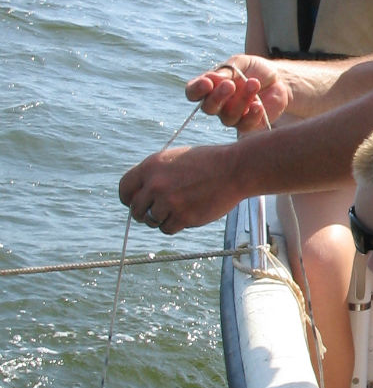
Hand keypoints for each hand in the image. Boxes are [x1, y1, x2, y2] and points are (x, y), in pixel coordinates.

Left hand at [118, 143, 241, 232]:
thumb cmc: (208, 162)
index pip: (124, 189)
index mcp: (151, 166)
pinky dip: (174, 225)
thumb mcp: (176, 159)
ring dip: (162, 219)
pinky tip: (187, 214)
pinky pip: (167, 229)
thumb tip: (140, 194)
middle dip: (145, 212)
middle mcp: (156, 184)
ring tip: (179, 209)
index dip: (128, 199)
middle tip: (158, 211)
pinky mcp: (183, 216)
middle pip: (136, 209)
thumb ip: (155, 174)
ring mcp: (169, 202)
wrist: (234, 169)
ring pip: (152, 221)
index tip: (136, 203)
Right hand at [186, 55, 290, 132]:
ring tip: (254, 83)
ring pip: (228, 116)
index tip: (206, 82)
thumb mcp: (241, 64)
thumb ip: (226, 71)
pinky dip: (252, 115)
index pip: (193, 92)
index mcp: (210, 87)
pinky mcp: (248, 124)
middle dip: (217, 97)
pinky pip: (245, 125)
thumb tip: (212, 79)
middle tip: (230, 85)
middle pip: (208, 107)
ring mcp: (232, 116)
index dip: (196, 90)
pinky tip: (258, 105)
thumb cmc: (254, 69)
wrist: (278, 79)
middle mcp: (218, 104)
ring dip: (241, 100)